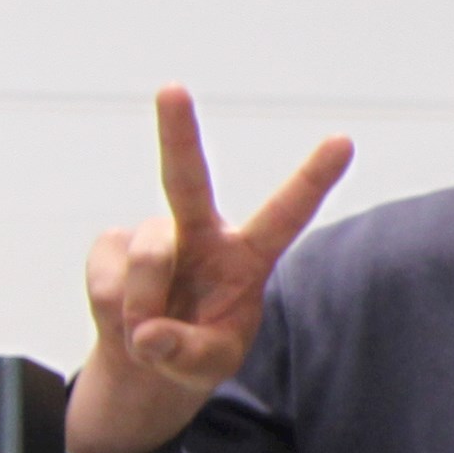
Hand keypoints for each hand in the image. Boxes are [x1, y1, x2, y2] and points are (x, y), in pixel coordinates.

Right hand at [67, 88, 352, 452]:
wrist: (146, 360)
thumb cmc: (196, 350)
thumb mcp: (209, 365)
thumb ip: (189, 353)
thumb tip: (150, 331)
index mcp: (247, 255)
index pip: (286, 214)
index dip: (313, 179)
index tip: (344, 140)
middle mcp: (199, 232)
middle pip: (187, 177)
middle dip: (177, 132)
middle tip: (171, 88)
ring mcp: (151, 234)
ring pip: (147, 260)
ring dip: (146, 307)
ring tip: (152, 330)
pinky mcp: (110, 246)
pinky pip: (109, 284)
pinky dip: (116, 314)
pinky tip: (125, 317)